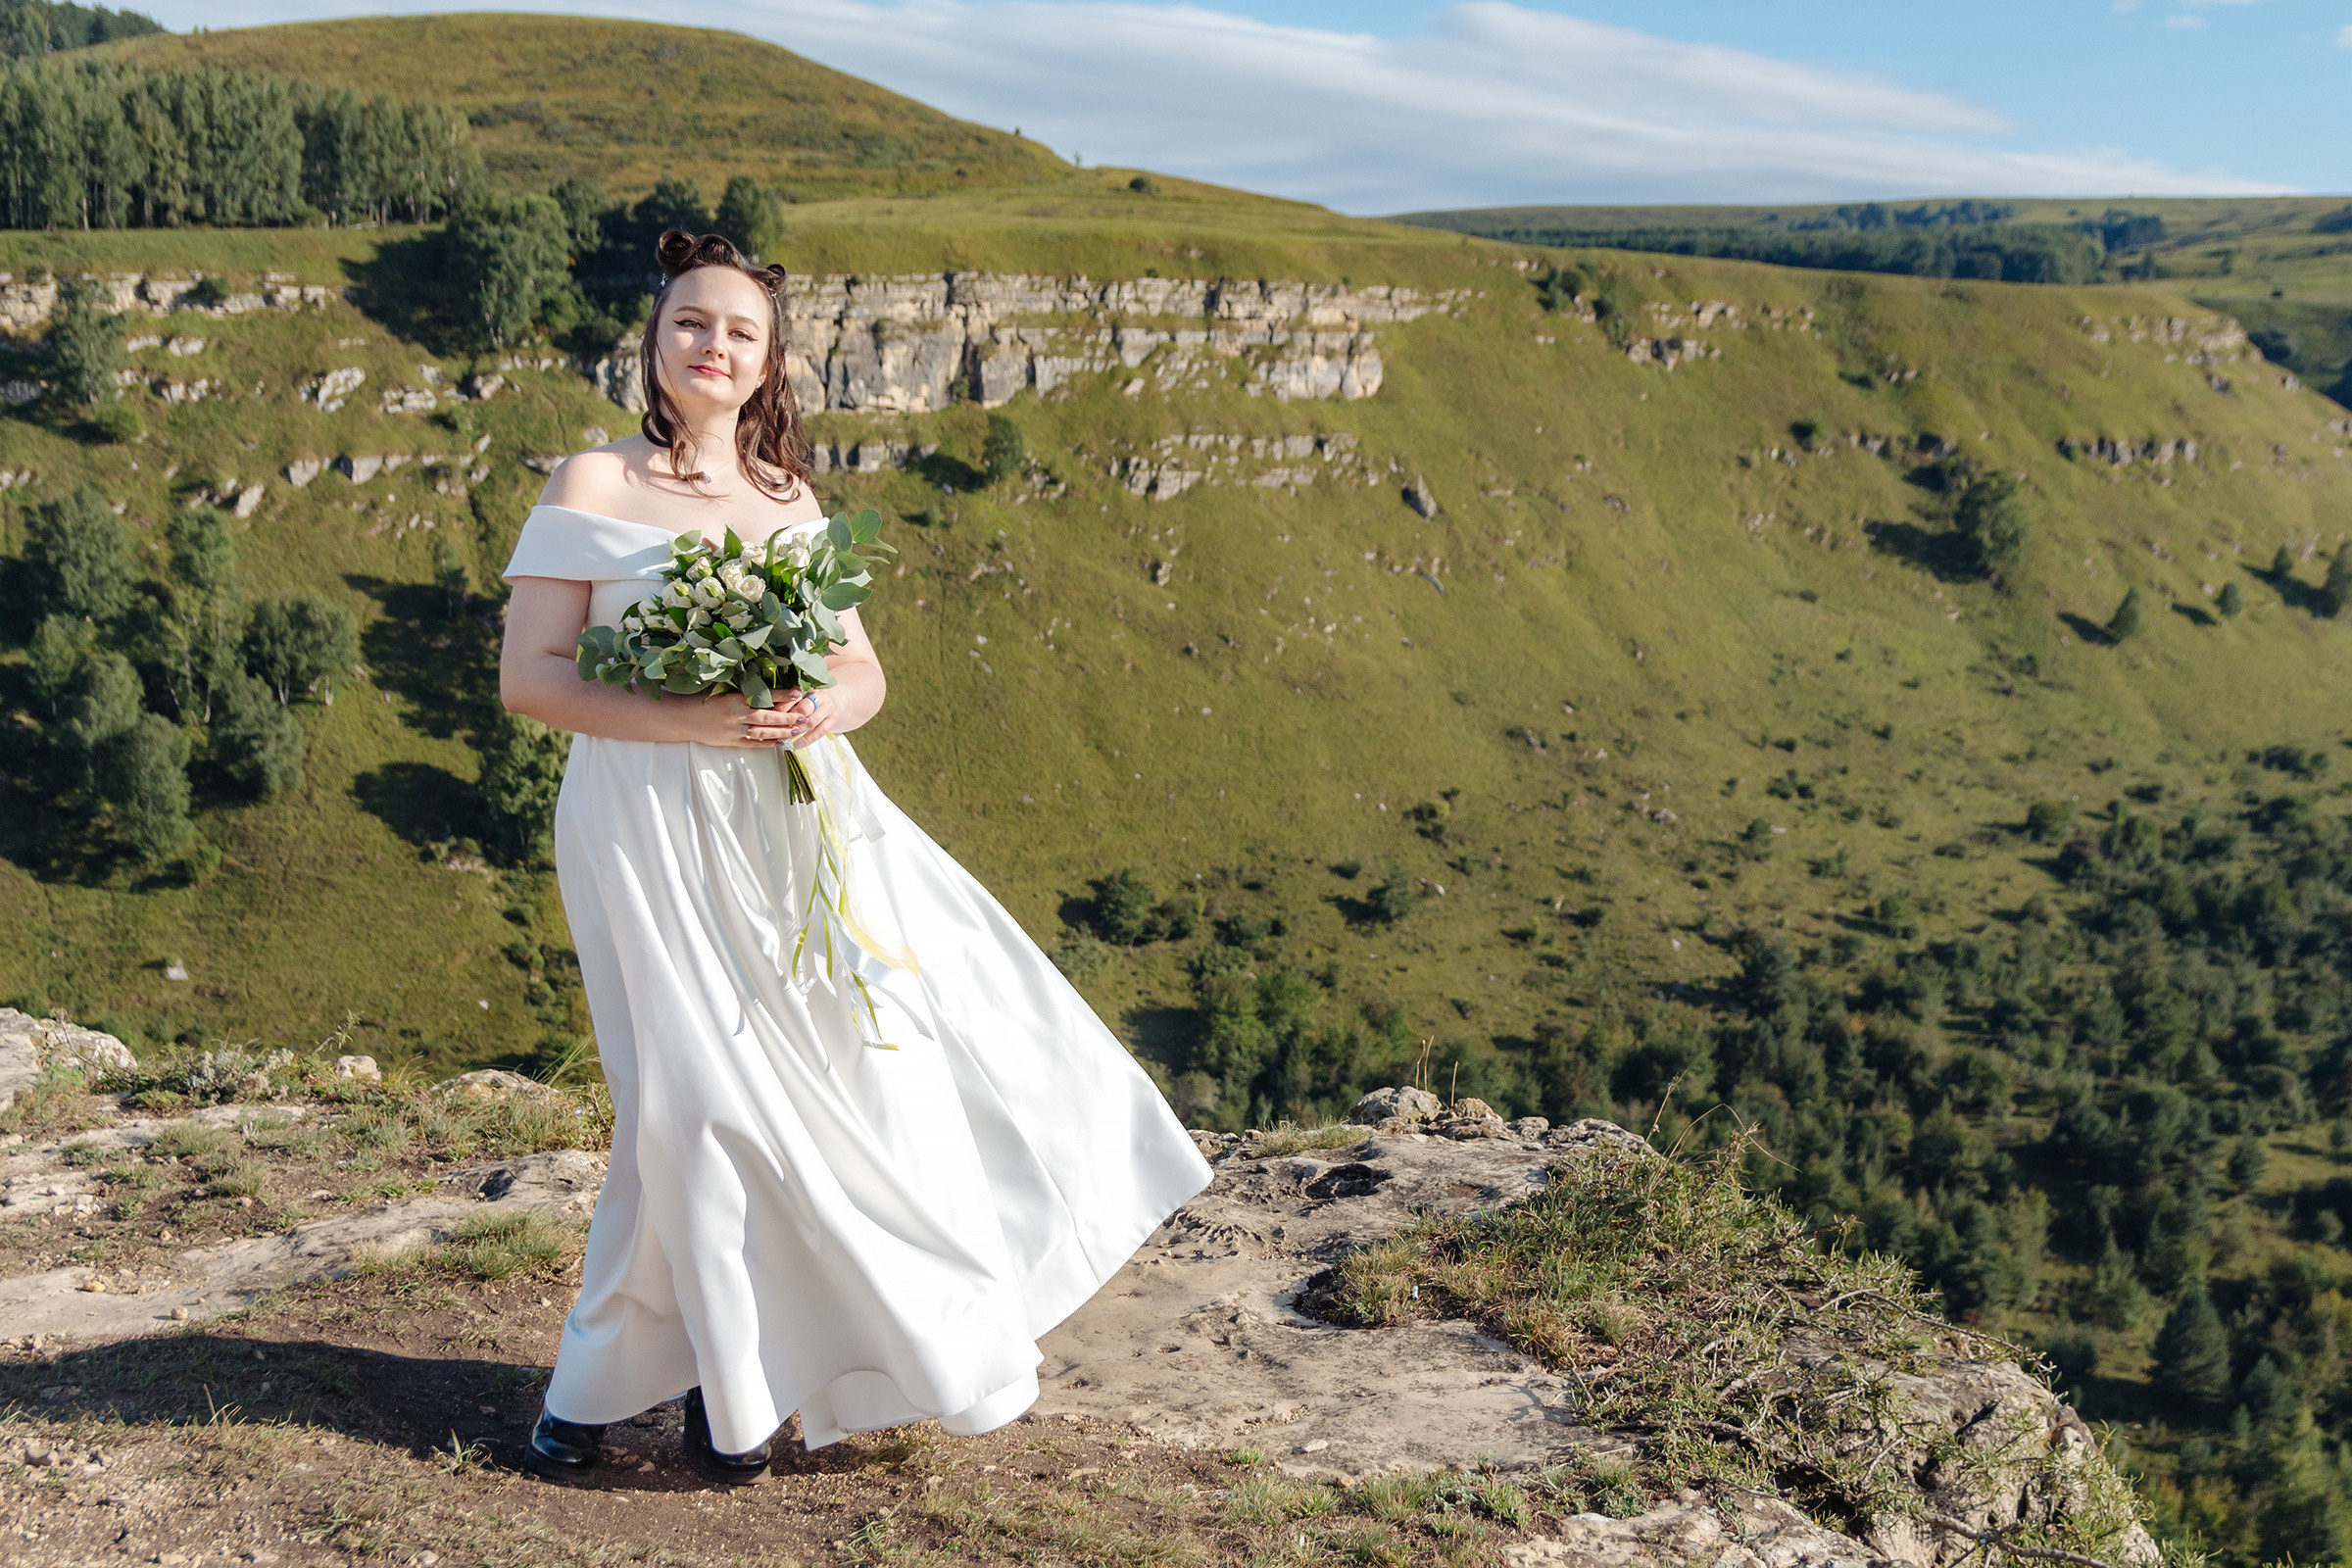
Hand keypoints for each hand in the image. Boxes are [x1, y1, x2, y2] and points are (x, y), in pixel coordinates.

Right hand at [674, 691, 801, 749]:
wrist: (683, 719)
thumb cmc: (702, 700)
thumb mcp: (721, 690)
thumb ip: (742, 691)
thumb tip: (763, 685)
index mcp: (734, 699)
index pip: (763, 696)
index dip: (781, 695)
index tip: (797, 693)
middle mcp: (736, 715)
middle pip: (767, 718)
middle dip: (788, 718)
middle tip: (805, 717)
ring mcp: (734, 730)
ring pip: (763, 732)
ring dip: (782, 732)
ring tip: (797, 731)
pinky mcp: (731, 741)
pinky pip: (753, 743)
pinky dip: (768, 743)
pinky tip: (780, 742)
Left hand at [776, 687, 833, 744]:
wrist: (832, 699)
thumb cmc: (810, 698)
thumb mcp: (800, 693)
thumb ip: (787, 699)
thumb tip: (768, 709)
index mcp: (809, 686)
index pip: (794, 696)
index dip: (782, 706)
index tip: (771, 715)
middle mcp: (820, 696)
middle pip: (804, 708)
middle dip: (790, 719)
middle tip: (778, 727)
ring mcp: (828, 708)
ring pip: (812, 721)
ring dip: (798, 730)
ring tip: (785, 737)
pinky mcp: (832, 719)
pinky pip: (820, 731)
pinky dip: (807, 740)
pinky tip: (797, 744)